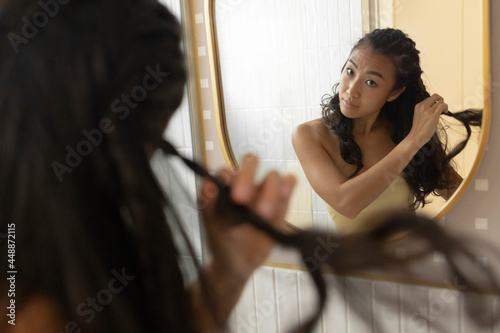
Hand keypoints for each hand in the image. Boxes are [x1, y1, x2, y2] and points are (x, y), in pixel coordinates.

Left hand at [200, 154, 295, 281]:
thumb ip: (209, 204)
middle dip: (248, 176)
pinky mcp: (281, 200)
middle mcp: (245, 182)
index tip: (230, 198)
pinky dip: (288, 186)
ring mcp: (264, 190)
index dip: (228, 179)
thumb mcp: (213, 226)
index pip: (227, 170)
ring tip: (264, 214)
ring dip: (269, 191)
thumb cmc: (222, 242)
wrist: (238, 263)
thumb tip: (207, 183)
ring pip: (272, 175)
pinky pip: (289, 183)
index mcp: (224, 185)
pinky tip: (283, 197)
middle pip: (250, 162)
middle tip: (242, 199)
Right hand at [408, 93, 447, 146]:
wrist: (415, 137)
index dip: (435, 101)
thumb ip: (425, 110)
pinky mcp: (433, 116)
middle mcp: (422, 107)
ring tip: (444, 111)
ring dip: (444, 105)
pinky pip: (442, 106)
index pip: (430, 98)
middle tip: (442, 107)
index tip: (437, 108)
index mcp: (418, 106)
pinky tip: (445, 112)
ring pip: (440, 102)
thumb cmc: (419, 129)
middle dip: (441, 100)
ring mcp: (427, 111)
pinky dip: (446, 107)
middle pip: (435, 96)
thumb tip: (436, 106)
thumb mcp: (420, 116)